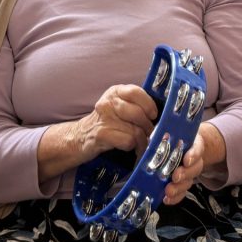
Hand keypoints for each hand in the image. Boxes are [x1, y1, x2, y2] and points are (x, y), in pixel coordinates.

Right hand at [39, 84, 156, 181]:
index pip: (137, 92)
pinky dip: (133, 147)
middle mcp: (108, 102)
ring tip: (141, 144)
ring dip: (142, 141)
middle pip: (139, 114)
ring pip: (135, 130)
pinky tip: (131, 149)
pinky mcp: (102, 134)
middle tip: (148, 133)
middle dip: (148, 127)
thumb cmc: (106, 123)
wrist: (79, 138)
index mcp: (115, 92)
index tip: (153, 115)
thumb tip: (163, 115)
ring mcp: (104, 118)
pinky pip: (128, 141)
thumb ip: (136, 105)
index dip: (149, 105)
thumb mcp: (118, 107)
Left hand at [162, 131, 205, 204]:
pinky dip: (175, 197)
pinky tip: (167, 199)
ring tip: (169, 191)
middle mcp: (193, 160)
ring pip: (188, 182)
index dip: (192, 155)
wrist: (181, 147)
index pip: (196, 149)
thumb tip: (151, 141)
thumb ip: (160, 137)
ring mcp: (189, 173)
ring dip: (178, 188)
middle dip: (184, 174)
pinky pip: (182, 193)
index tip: (186, 160)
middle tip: (176, 177)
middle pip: (194, 168)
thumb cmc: (173, 139)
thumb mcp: (167, 134)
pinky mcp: (183, 184)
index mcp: (192, 144)